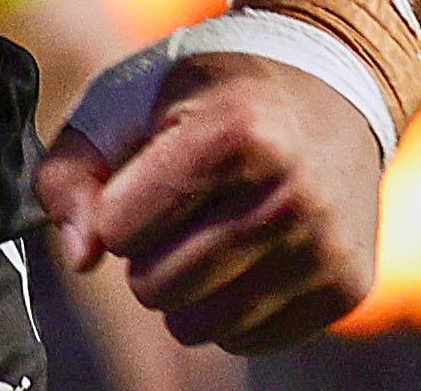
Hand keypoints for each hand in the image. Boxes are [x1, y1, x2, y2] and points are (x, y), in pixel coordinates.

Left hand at [37, 47, 384, 355]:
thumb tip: (79, 257)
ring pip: (199, 325)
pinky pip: (248, 340)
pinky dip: (231, 308)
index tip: (148, 174)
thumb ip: (73, 170)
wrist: (331, 79)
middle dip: (147, 253)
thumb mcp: (126, 100)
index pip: (119, 230)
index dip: (118, 206)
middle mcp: (290, 192)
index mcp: (233, 132)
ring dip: (186, 288)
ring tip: (210, 229)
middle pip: (156, 286)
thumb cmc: (210, 93)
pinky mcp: (347, 285)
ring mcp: (325, 245)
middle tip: (179, 207)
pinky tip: (250, 253)